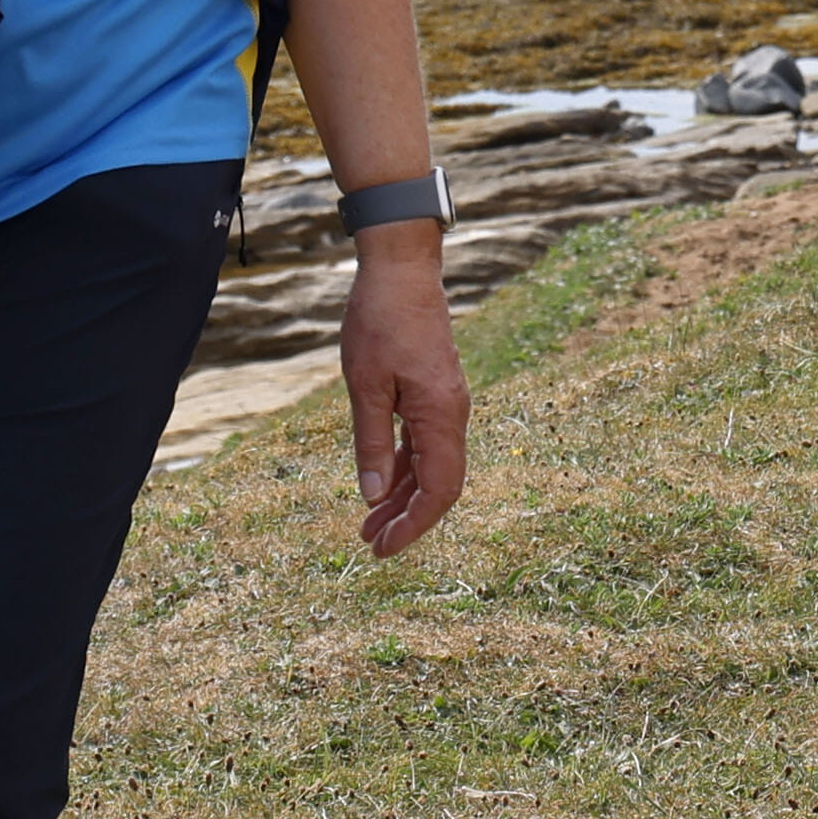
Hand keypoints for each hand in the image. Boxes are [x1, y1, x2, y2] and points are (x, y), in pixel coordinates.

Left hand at [337, 230, 472, 559]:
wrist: (402, 269)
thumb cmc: (380, 321)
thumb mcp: (364, 385)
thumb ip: (371, 442)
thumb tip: (373, 495)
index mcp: (440, 417)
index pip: (439, 491)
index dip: (413, 526)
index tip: (383, 549)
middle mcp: (452, 416)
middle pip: (439, 486)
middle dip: (406, 519)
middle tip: (370, 543)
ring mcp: (446, 405)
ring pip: (431, 466)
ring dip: (402, 496)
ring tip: (368, 522)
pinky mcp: (435, 394)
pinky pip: (425, 444)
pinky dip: (403, 467)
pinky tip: (381, 482)